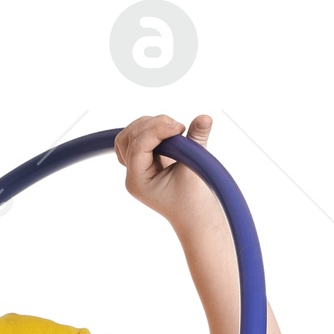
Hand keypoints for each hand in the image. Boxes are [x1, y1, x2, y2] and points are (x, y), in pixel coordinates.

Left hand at [115, 113, 223, 238]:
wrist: (194, 216)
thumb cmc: (193, 200)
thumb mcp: (195, 169)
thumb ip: (197, 140)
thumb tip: (205, 117)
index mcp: (137, 181)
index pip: (137, 146)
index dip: (157, 130)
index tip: (180, 128)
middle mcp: (133, 174)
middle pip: (128, 137)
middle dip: (151, 126)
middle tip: (178, 129)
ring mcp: (136, 167)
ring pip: (132, 134)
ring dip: (152, 126)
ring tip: (175, 132)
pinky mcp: (145, 160)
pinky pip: (140, 137)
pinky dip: (154, 130)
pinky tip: (171, 136)